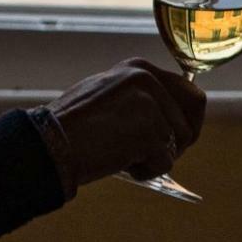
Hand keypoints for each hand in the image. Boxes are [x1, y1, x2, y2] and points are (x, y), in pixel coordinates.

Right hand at [46, 58, 204, 183]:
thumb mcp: (108, 95)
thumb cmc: (72, 126)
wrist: (48, 144)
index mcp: (139, 69)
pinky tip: (118, 164)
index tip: (175, 135)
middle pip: (192, 114)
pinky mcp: (150, 134)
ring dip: (155, 157)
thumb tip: (169, 117)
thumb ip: (138, 97)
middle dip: (182, 138)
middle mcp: (148, 81)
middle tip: (160, 153)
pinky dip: (145, 172)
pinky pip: (163, 163)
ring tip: (123, 155)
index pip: (188, 90)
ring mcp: (151, 106)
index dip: (185, 118)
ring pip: (177, 143)